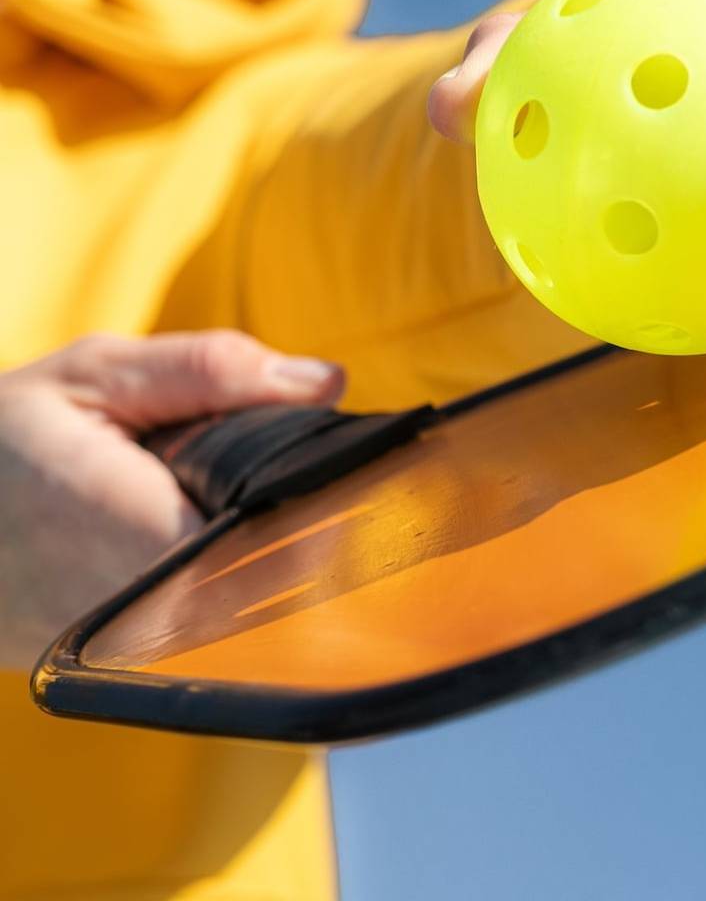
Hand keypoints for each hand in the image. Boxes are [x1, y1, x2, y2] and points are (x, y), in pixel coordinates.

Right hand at [0, 330, 343, 668]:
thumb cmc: (6, 437)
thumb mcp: (98, 376)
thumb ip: (212, 373)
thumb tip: (327, 383)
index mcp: (135, 535)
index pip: (282, 547)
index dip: (324, 509)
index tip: (340, 471)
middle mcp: (136, 614)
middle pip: (278, 587)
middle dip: (302, 528)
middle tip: (295, 476)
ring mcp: (128, 653)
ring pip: (252, 616)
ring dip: (271, 557)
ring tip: (241, 502)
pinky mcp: (122, 664)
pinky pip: (214, 631)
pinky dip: (235, 582)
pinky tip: (220, 537)